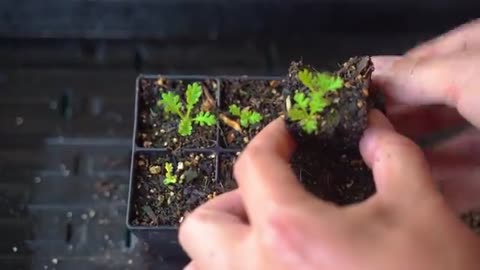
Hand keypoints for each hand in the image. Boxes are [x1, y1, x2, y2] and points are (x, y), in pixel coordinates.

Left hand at [179, 117, 479, 269]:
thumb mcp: (420, 209)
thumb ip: (391, 155)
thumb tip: (371, 130)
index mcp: (288, 230)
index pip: (254, 163)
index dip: (271, 137)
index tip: (287, 134)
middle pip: (201, 224)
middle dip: (230, 201)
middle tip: (271, 198)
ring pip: (202, 266)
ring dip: (223, 244)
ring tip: (267, 239)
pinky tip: (279, 267)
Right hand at [372, 18, 479, 212]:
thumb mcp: (476, 77)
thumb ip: (423, 74)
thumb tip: (374, 70)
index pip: (430, 57)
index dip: (392, 71)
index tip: (355, 88)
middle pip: (436, 99)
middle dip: (399, 114)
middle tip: (360, 128)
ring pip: (450, 139)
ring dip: (414, 152)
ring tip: (376, 160)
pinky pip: (468, 174)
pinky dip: (441, 181)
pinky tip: (415, 187)